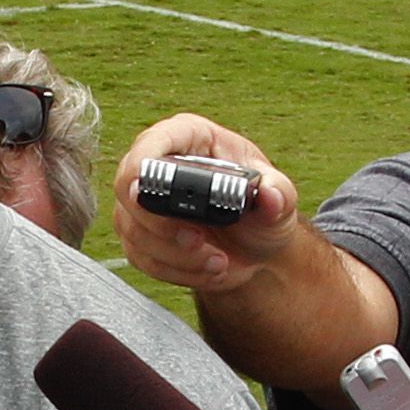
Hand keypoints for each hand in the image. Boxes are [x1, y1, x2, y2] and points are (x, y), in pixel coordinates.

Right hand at [105, 114, 307, 299]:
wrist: (255, 247)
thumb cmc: (262, 209)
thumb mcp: (280, 197)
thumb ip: (278, 194)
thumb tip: (270, 195)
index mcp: (192, 138)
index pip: (154, 141)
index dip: (142, 162)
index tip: (145, 187)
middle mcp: (159, 165)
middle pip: (129, 188)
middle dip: (161, 223)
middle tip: (197, 240)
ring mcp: (144, 203)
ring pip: (134, 229)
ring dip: (176, 255)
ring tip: (217, 261)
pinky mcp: (140, 237)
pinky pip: (142, 258)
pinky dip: (176, 271)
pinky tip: (207, 268)